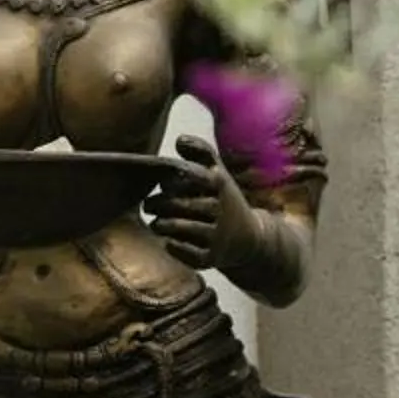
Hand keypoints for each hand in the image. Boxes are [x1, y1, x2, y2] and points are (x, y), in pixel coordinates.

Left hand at [148, 134, 231, 270]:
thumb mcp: (219, 173)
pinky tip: (168, 240)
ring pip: (176, 226)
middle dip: (157, 203)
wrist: (249, 239)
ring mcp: (215, 234)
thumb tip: (179, 140)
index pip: (190, 174)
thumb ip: (201, 152)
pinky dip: (171, 245)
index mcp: (218, 184)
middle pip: (177, 203)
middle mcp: (218, 208)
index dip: (171, 177)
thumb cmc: (224, 199)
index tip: (163, 182)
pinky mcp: (210, 257)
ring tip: (156, 221)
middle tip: (149, 204)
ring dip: (160, 224)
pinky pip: (182, 251)